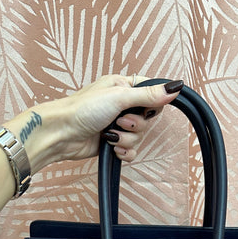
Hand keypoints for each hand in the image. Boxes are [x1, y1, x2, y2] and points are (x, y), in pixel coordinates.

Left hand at [4, 75, 183, 173]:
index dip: (154, 103)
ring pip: (140, 137)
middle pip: (148, 119)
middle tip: (120, 121)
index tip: (149, 108)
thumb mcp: (119, 97)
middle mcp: (122, 105)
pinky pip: (131, 151)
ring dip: (127, 139)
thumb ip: (148, 95)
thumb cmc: (83, 109)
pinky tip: (112, 148)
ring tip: (110, 135)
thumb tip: (175, 88)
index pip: (152, 93)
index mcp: (124, 87)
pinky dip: (124, 152)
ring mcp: (117, 125)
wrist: (62, 133)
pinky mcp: (113, 143)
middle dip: (136, 125)